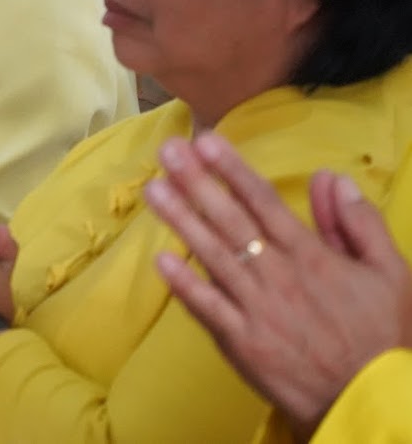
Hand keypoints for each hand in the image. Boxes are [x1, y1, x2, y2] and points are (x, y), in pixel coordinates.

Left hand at [144, 133, 411, 437]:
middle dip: (197, 182)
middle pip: (230, 220)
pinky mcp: (242, 341)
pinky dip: (184, 284)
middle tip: (168, 151)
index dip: (232, 169)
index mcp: (311, 255)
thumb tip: (331, 177)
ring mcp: (256, 308)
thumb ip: (358, 224)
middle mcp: (278, 275)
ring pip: (212, 255)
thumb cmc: (384, 336)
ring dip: (180, 220)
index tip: (206, 141)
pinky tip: (160, 260)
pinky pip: (207, 308)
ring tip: (153, 189)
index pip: (264, 202)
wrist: (374, 402)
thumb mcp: (390, 274)